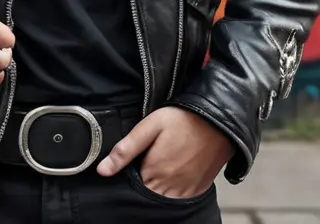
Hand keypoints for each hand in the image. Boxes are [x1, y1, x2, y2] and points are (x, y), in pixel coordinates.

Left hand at [96, 106, 233, 199]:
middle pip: (148, 195)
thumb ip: (125, 149)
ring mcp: (186, 191)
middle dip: (144, 182)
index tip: (134, 164)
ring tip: (161, 165)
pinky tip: (174, 172)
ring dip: (158, 187)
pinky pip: (180, 199)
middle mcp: (170, 188)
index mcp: (155, 173)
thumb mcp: (149, 127)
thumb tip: (102, 170)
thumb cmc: (183, 120)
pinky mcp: (198, 190)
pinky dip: (174, 190)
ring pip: (163, 199)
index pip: (133, 188)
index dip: (130, 177)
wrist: (217, 121)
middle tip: (148, 161)